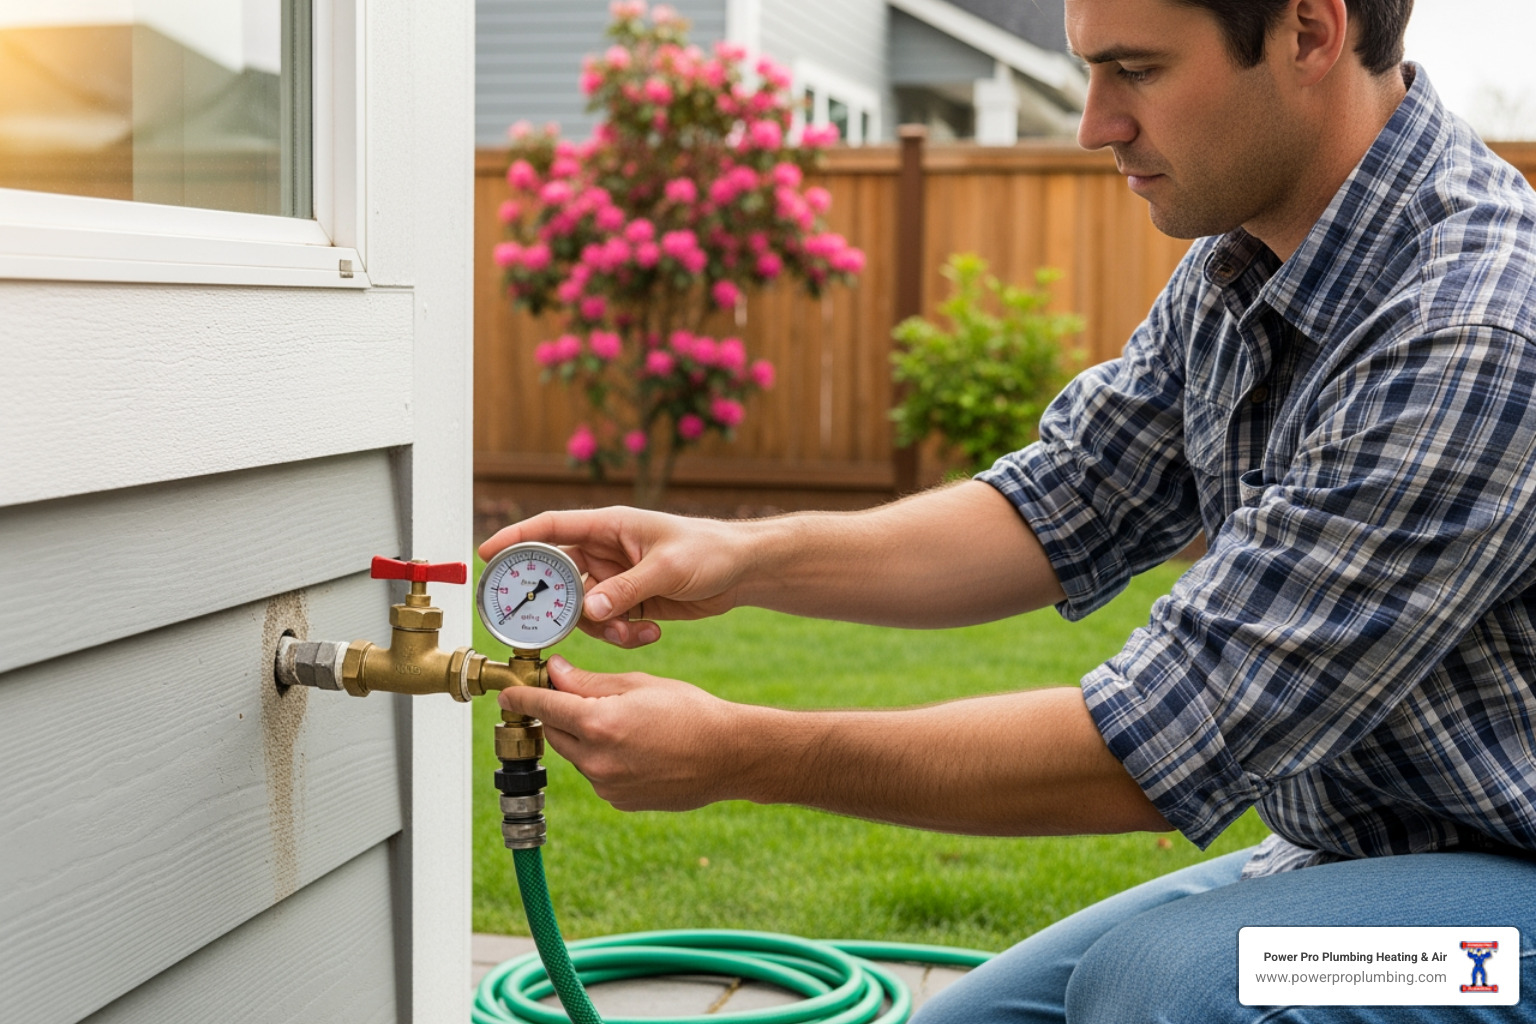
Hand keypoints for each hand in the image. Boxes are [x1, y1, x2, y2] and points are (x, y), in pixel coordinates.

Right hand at [479, 507, 753, 648]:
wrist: (743, 571)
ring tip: (633, 630)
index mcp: (610, 526)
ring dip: (601, 627)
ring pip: (583, 610)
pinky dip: (623, 634)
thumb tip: (588, 611)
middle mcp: (606, 551)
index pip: (552, 528)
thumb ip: (626, 589)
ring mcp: (616, 578)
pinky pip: (608, 624)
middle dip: (558, 604)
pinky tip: (652, 633)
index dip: (516, 539)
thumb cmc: (710, 550)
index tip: (487, 554)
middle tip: (557, 624)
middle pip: (560, 577)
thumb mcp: (668, 568)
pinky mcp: (630, 602)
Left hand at [497, 656, 750, 810]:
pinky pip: (597, 773)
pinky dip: (603, 757)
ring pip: (576, 754)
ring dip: (583, 736)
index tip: (508, 694)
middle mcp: (596, 760)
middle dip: (559, 713)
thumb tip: (557, 672)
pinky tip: (635, 746)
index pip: (544, 707)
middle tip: (575, 695)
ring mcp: (607, 785)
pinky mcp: (619, 800)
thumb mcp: (639, 685)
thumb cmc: (691, 712)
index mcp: (599, 724)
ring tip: (623, 722)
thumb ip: (590, 683)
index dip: (522, 698)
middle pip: (555, 731)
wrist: (728, 756)